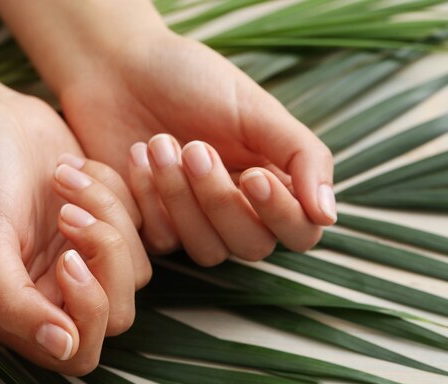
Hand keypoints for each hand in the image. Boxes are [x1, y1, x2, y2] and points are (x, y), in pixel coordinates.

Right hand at [0, 94, 150, 374]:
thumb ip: (13, 302)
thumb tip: (62, 347)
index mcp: (22, 312)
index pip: (80, 352)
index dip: (87, 311)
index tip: (67, 258)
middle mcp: (61, 293)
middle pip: (119, 312)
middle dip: (104, 258)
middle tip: (67, 213)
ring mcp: (91, 260)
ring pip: (138, 266)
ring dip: (106, 213)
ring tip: (63, 176)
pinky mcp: (113, 226)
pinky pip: (143, 223)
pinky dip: (115, 191)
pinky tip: (76, 167)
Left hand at [60, 33, 334, 262]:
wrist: (119, 68)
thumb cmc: (191, 80)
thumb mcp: (255, 109)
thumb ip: (302, 157)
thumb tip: (328, 214)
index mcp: (273, 179)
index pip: (299, 231)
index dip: (280, 215)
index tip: (252, 177)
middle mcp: (239, 208)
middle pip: (253, 246)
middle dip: (220, 200)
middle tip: (193, 148)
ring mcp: (196, 221)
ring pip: (208, 251)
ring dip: (182, 199)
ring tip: (159, 144)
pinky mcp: (156, 224)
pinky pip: (164, 241)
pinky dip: (149, 198)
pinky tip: (137, 154)